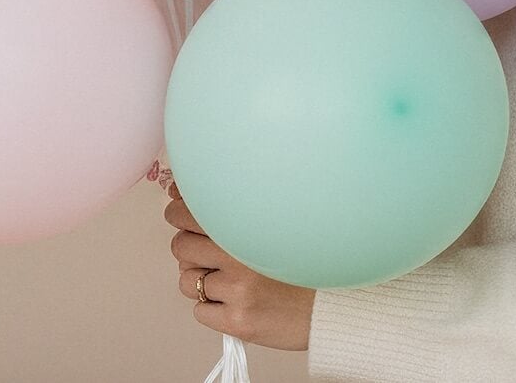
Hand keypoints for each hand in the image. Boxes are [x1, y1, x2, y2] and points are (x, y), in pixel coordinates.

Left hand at [166, 187, 313, 351]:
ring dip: (200, 280)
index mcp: (250, 225)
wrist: (336, 305)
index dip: (179, 209)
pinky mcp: (237, 320)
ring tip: (229, 280)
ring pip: (187, 280)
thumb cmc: (307, 264)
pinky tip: (236, 301)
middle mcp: (240, 254)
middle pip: (181, 246)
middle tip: (209, 252)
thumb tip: (185, 195)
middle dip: (190, 249)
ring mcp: (237, 289)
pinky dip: (212, 307)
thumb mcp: (277, 225)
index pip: (190, 210)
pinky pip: (199, 310)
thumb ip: (239, 212)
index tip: (179, 208)